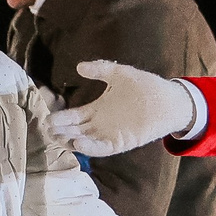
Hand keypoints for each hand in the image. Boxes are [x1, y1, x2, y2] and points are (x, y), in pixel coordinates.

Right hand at [39, 60, 195, 157]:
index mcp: (98, 110)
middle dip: (61, 131)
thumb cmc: (145, 86)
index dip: (61, 118)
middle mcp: (101, 125)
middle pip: (75, 130)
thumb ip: (100, 69)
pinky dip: (91, 148)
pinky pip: (103, 148)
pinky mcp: (121, 142)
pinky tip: (79, 142)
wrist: (168, 99)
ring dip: (72, 141)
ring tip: (59, 137)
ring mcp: (110, 135)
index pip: (73, 116)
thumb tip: (79, 66)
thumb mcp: (119, 73)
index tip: (48, 118)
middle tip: (47, 130)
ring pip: (86, 142)